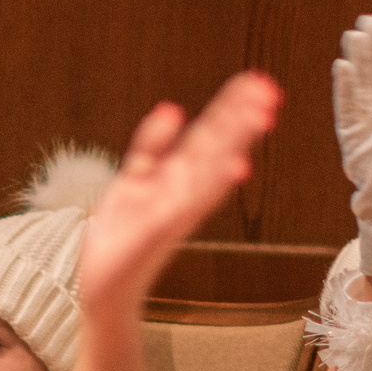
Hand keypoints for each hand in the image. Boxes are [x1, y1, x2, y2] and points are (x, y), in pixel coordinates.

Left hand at [75, 73, 282, 312]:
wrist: (104, 287)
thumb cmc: (120, 238)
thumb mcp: (133, 179)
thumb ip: (151, 145)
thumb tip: (171, 109)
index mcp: (175, 179)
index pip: (208, 136)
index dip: (230, 109)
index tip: (255, 83)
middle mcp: (181, 192)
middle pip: (214, 147)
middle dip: (240, 119)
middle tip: (267, 90)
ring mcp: (176, 209)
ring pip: (211, 167)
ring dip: (236, 141)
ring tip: (260, 114)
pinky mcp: (163, 228)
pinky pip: (192, 201)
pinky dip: (213, 183)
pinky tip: (234, 165)